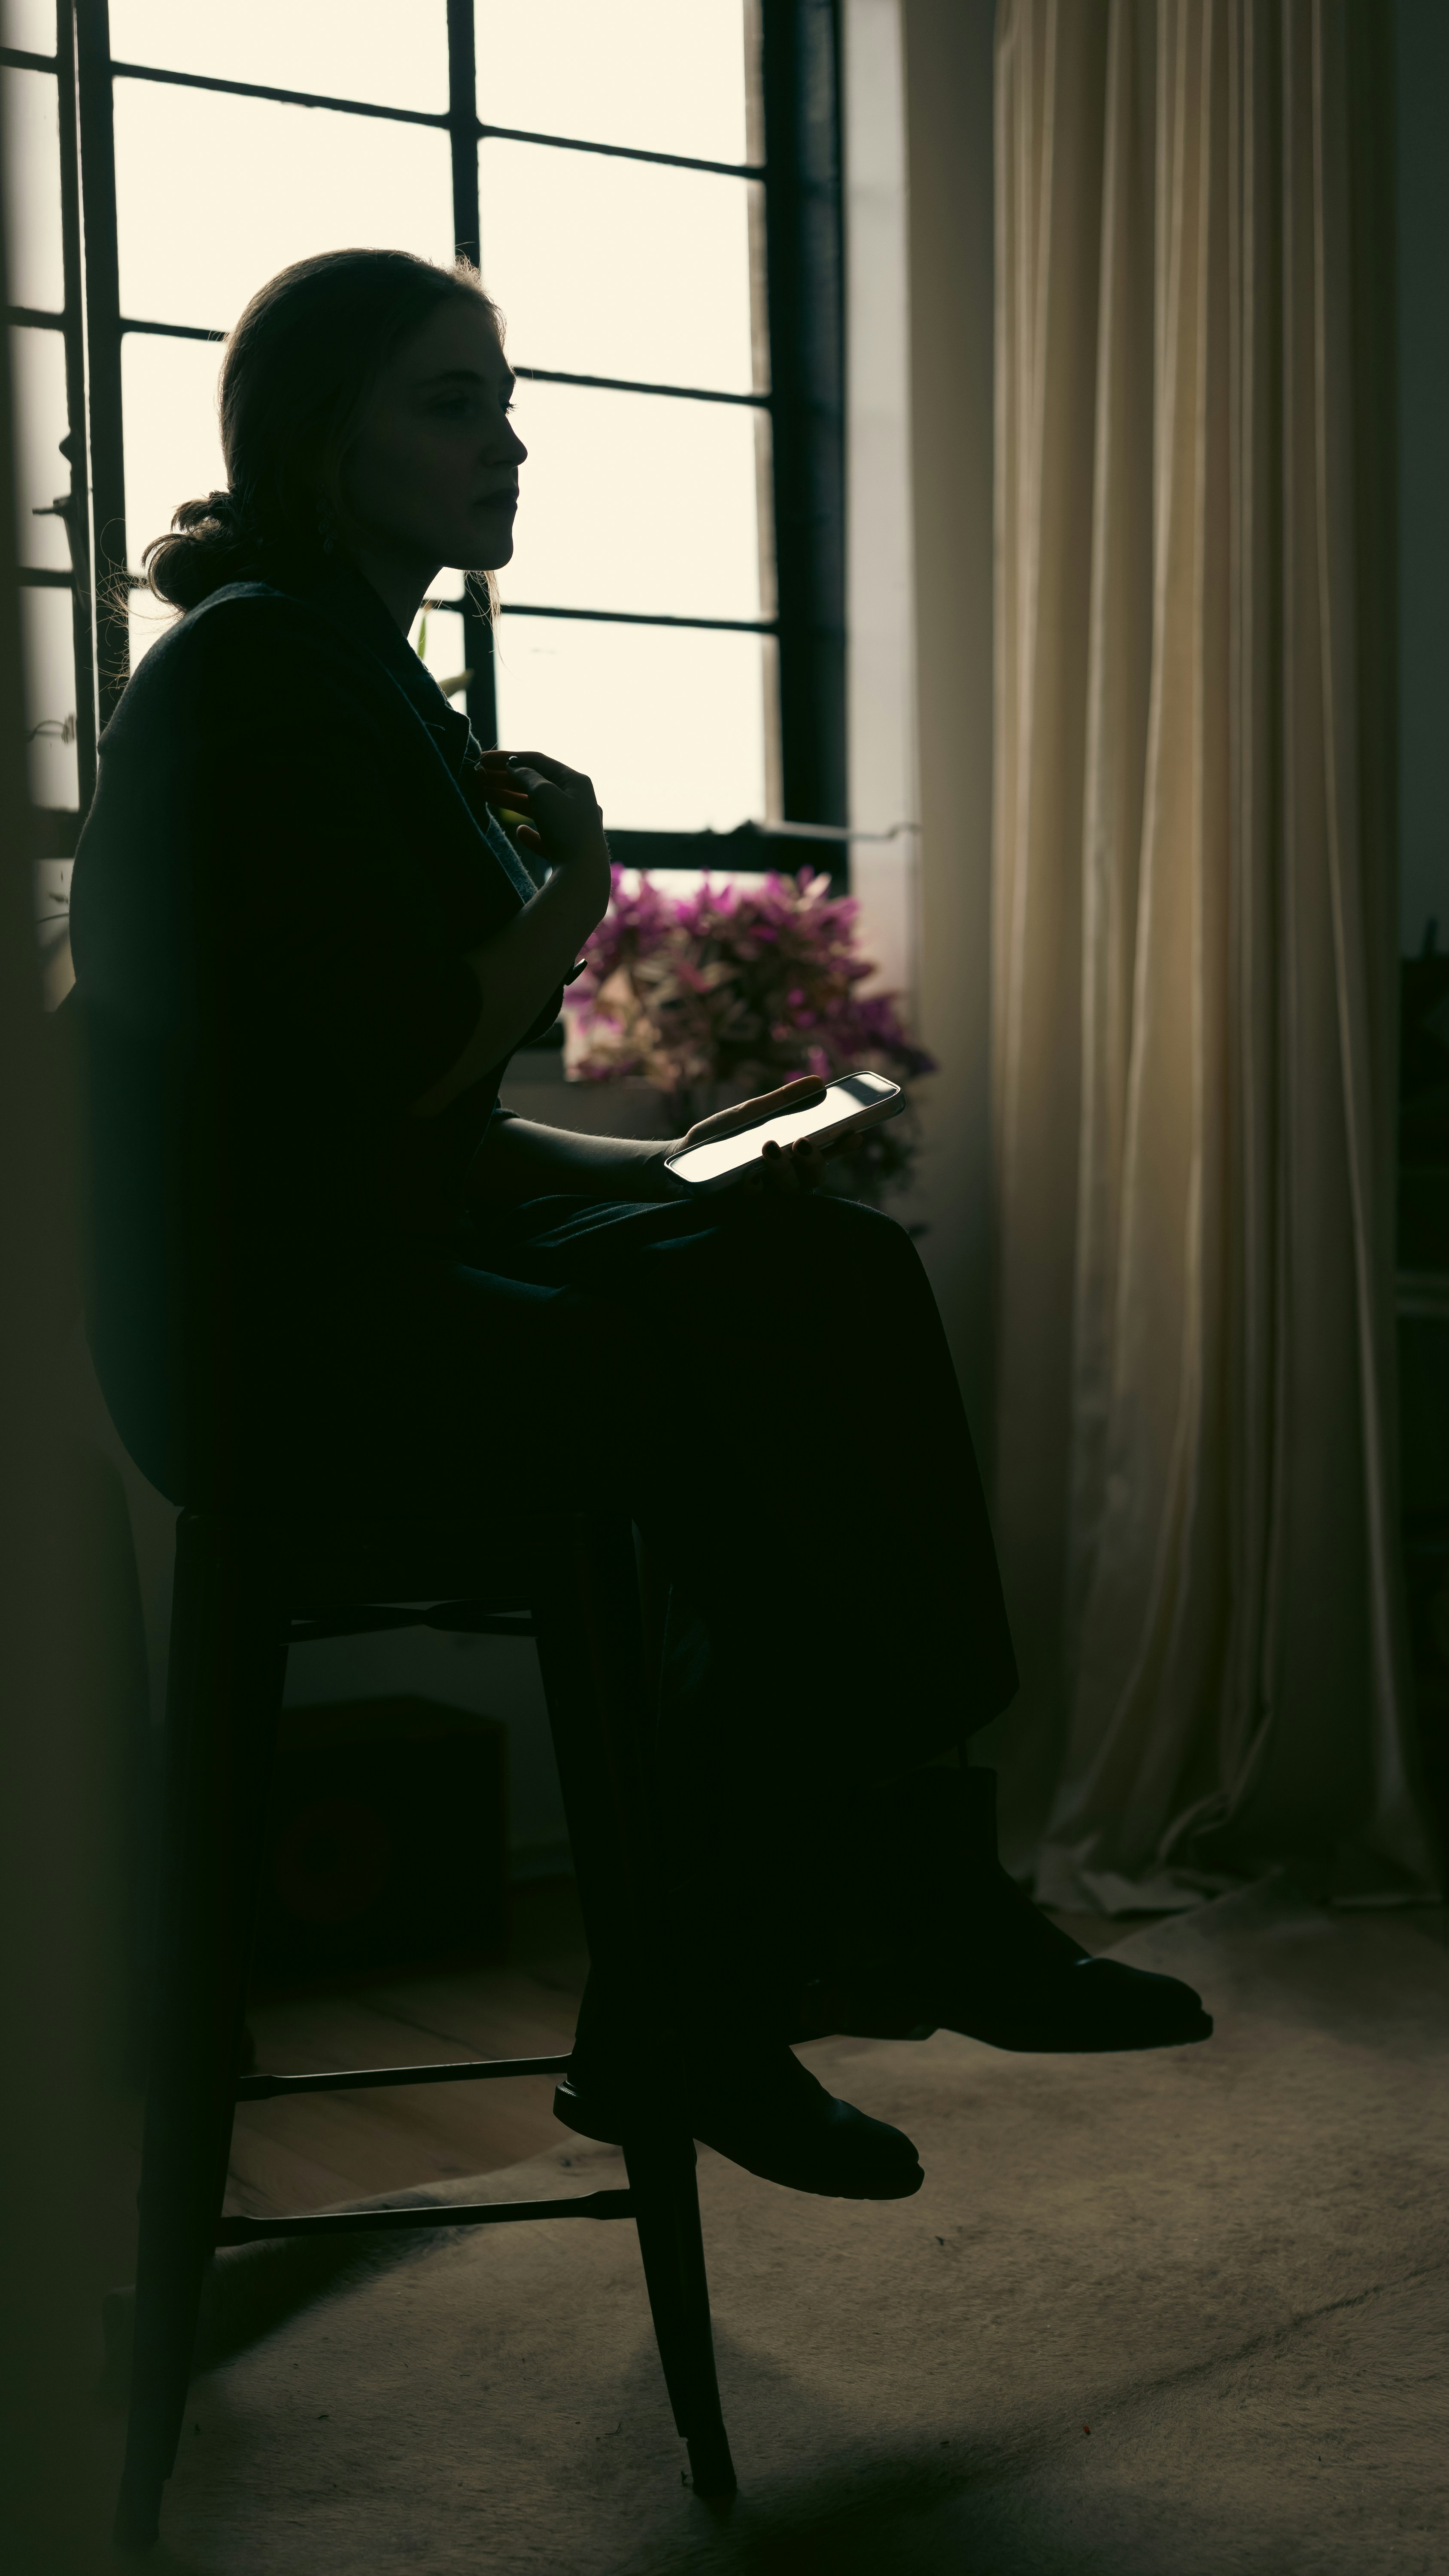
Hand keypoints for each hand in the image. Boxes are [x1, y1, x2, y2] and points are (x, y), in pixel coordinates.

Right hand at [477, 748, 607, 874]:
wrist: (583, 873)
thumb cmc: (565, 827)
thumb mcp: (544, 793)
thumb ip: (527, 776)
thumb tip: (515, 766)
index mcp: (575, 782)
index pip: (538, 761)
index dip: (508, 758)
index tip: (482, 759)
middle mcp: (577, 801)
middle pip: (535, 784)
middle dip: (505, 779)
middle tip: (477, 776)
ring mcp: (573, 826)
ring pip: (537, 808)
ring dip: (510, 800)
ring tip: (484, 795)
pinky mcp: (568, 849)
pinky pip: (546, 836)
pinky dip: (531, 833)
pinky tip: (520, 833)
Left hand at [675, 1075, 829, 1198]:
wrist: (681, 1160)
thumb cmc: (721, 1138)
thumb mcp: (750, 1113)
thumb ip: (783, 1101)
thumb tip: (818, 1083)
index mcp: (792, 1158)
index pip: (826, 1155)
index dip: (842, 1147)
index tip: (855, 1134)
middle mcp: (784, 1181)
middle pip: (813, 1178)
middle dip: (813, 1161)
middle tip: (803, 1141)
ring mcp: (765, 1198)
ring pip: (789, 1192)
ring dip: (784, 1170)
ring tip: (769, 1147)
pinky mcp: (741, 1211)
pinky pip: (755, 1206)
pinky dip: (754, 1189)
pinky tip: (748, 1177)